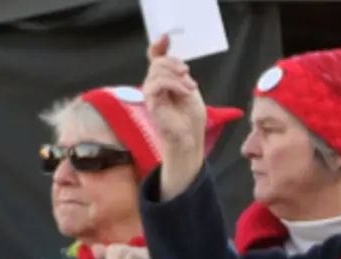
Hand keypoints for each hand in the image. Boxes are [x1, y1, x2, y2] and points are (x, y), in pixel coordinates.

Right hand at [141, 38, 208, 199]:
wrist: (190, 139)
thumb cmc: (190, 118)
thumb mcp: (189, 90)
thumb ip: (181, 75)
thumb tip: (178, 62)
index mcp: (162, 80)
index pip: (154, 58)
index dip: (158, 46)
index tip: (165, 37)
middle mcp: (153, 85)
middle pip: (157, 62)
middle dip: (174, 63)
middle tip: (187, 74)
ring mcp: (150, 93)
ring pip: (156, 71)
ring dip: (176, 75)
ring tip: (190, 87)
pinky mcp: (151, 102)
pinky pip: (157, 84)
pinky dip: (173, 84)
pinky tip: (185, 91)